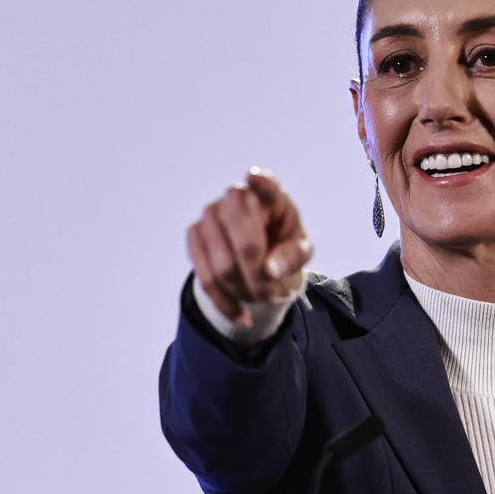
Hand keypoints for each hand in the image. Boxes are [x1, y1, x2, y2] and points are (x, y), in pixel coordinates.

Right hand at [186, 169, 313, 326]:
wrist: (256, 248)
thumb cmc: (282, 242)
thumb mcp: (300, 249)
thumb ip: (292, 256)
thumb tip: (269, 271)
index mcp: (269, 194)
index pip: (266, 184)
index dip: (260, 181)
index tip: (253, 177)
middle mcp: (235, 197)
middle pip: (246, 246)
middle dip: (261, 281)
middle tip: (273, 295)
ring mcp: (210, 214)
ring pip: (223, 268)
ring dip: (245, 294)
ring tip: (261, 300)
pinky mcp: (193, 234)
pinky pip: (205, 278)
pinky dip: (226, 304)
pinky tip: (242, 316)